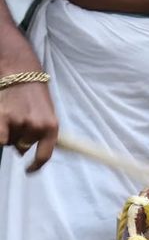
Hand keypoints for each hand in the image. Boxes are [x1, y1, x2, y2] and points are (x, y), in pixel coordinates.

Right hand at [0, 37, 57, 171]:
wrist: (20, 69)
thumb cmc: (33, 91)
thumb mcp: (47, 112)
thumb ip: (42, 132)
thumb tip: (26, 151)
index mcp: (51, 127)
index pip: (45, 155)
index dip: (35, 166)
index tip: (29, 170)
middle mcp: (37, 127)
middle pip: (22, 147)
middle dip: (18, 139)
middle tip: (17, 120)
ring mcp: (20, 122)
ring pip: (9, 141)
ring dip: (8, 132)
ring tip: (10, 113)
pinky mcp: (3, 117)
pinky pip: (0, 139)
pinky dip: (0, 136)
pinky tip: (2, 125)